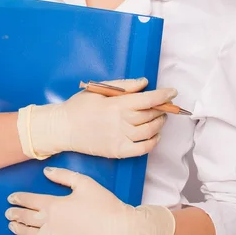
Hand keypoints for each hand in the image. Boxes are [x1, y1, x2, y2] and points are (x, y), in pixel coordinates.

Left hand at [6, 167, 174, 234]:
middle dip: (15, 214)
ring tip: (12, 225)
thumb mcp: (83, 182)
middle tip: (8, 212)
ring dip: (18, 229)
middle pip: (26, 218)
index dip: (19, 198)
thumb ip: (63, 175)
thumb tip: (46, 172)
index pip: (30, 200)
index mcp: (54, 205)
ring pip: (29, 234)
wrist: (115, 227)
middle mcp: (50, 223)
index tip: (11, 197)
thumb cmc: (102, 204)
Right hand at [18, 78, 176, 158]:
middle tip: (166, 104)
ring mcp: (119, 138)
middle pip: (150, 115)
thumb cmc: (80, 106)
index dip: (163, 95)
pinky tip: (155, 136)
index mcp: (116, 105)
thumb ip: (124, 86)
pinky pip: (141, 149)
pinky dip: (152, 143)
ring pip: (148, 132)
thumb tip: (144, 83)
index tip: (173, 92)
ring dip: (159, 124)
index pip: (147, 99)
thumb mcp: (100, 89)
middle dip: (163, 109)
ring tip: (160, 118)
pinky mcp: (117, 151)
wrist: (63, 128)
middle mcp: (120, 122)